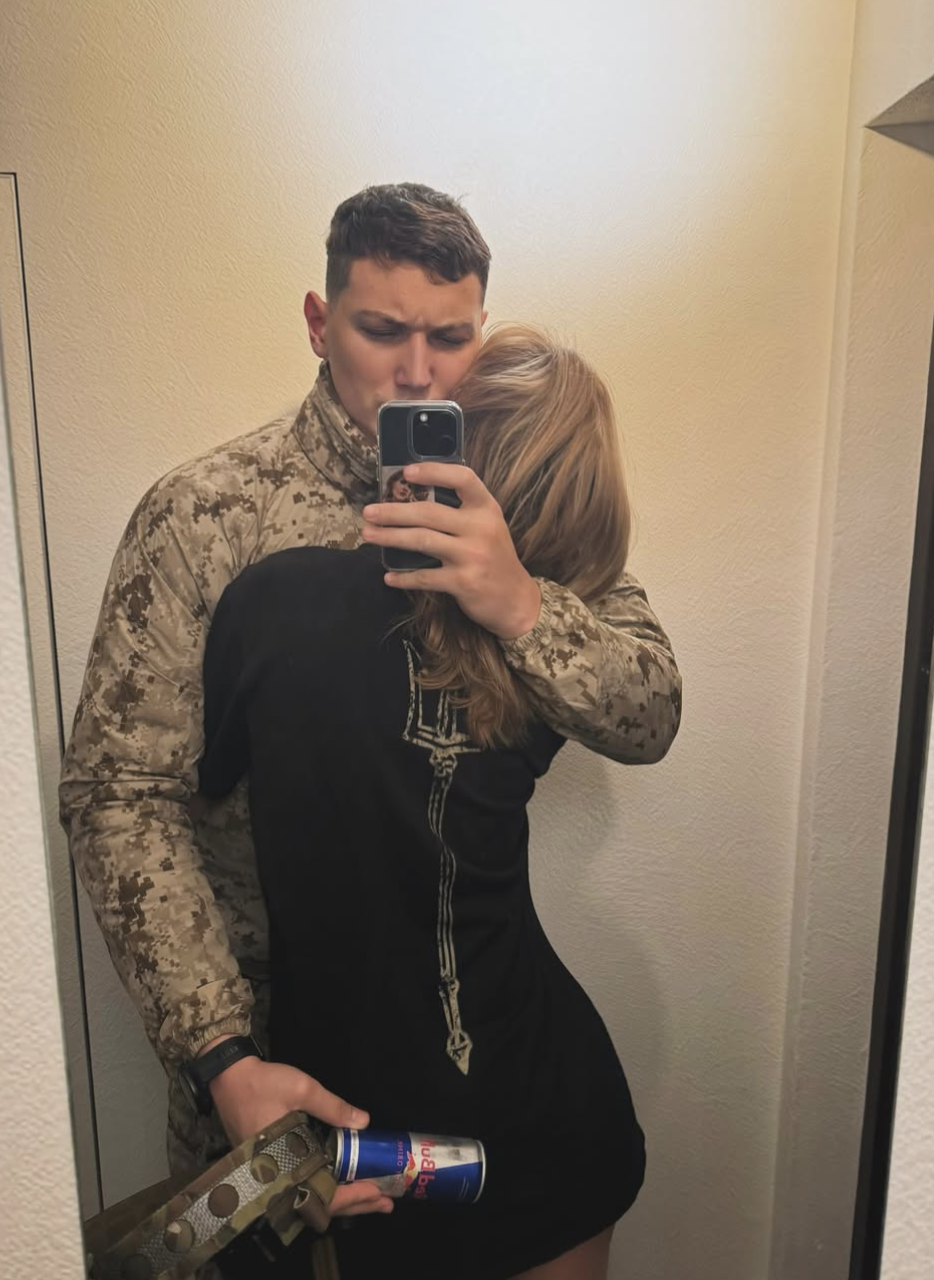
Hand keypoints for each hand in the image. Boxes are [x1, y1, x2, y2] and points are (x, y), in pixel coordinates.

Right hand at [209, 1052, 393, 1218]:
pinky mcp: (269, 1167)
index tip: (379, 1194)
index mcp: (284, 1162)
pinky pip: (300, 1188)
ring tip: (370, 1198)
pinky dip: (324, 1189)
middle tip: (386, 1203)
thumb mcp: (302, 1089)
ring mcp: (271, 1175)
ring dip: (341, 1198)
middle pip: (320, 1204)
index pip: (323, 1194)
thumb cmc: (263, 1084)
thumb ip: (333, 1107)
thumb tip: (364, 1122)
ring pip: (310, 1198)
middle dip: (355, 1204)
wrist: (228, 1078)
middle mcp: (277, 1177)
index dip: (353, 1196)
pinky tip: (341, 1182)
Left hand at [362, 463, 542, 639]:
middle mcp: (481, 528)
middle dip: (393, 511)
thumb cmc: (494, 558)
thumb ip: (462, 511)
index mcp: (487, 508)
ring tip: (368, 534)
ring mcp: (472, 556)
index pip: (462, 478)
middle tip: (368, 512)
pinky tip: (389, 576)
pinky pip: (425, 577)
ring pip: (422, 540)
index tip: (406, 472)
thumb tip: (413, 497)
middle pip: (429, 513)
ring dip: (390, 537)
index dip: (434, 471)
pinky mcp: (463, 582)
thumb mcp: (487, 527)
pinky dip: (404, 577)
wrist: (515, 599)